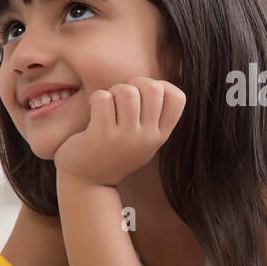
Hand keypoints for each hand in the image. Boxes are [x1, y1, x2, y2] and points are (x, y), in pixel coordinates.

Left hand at [53, 77, 185, 186]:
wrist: (88, 181)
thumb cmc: (115, 151)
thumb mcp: (143, 140)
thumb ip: (154, 117)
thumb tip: (157, 84)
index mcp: (160, 135)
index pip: (177, 98)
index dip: (161, 86)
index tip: (144, 96)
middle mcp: (147, 138)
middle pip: (153, 88)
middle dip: (135, 84)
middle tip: (123, 98)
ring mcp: (125, 138)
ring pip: (127, 91)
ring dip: (114, 92)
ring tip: (108, 105)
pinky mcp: (101, 136)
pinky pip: (103, 98)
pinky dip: (96, 99)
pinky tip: (94, 111)